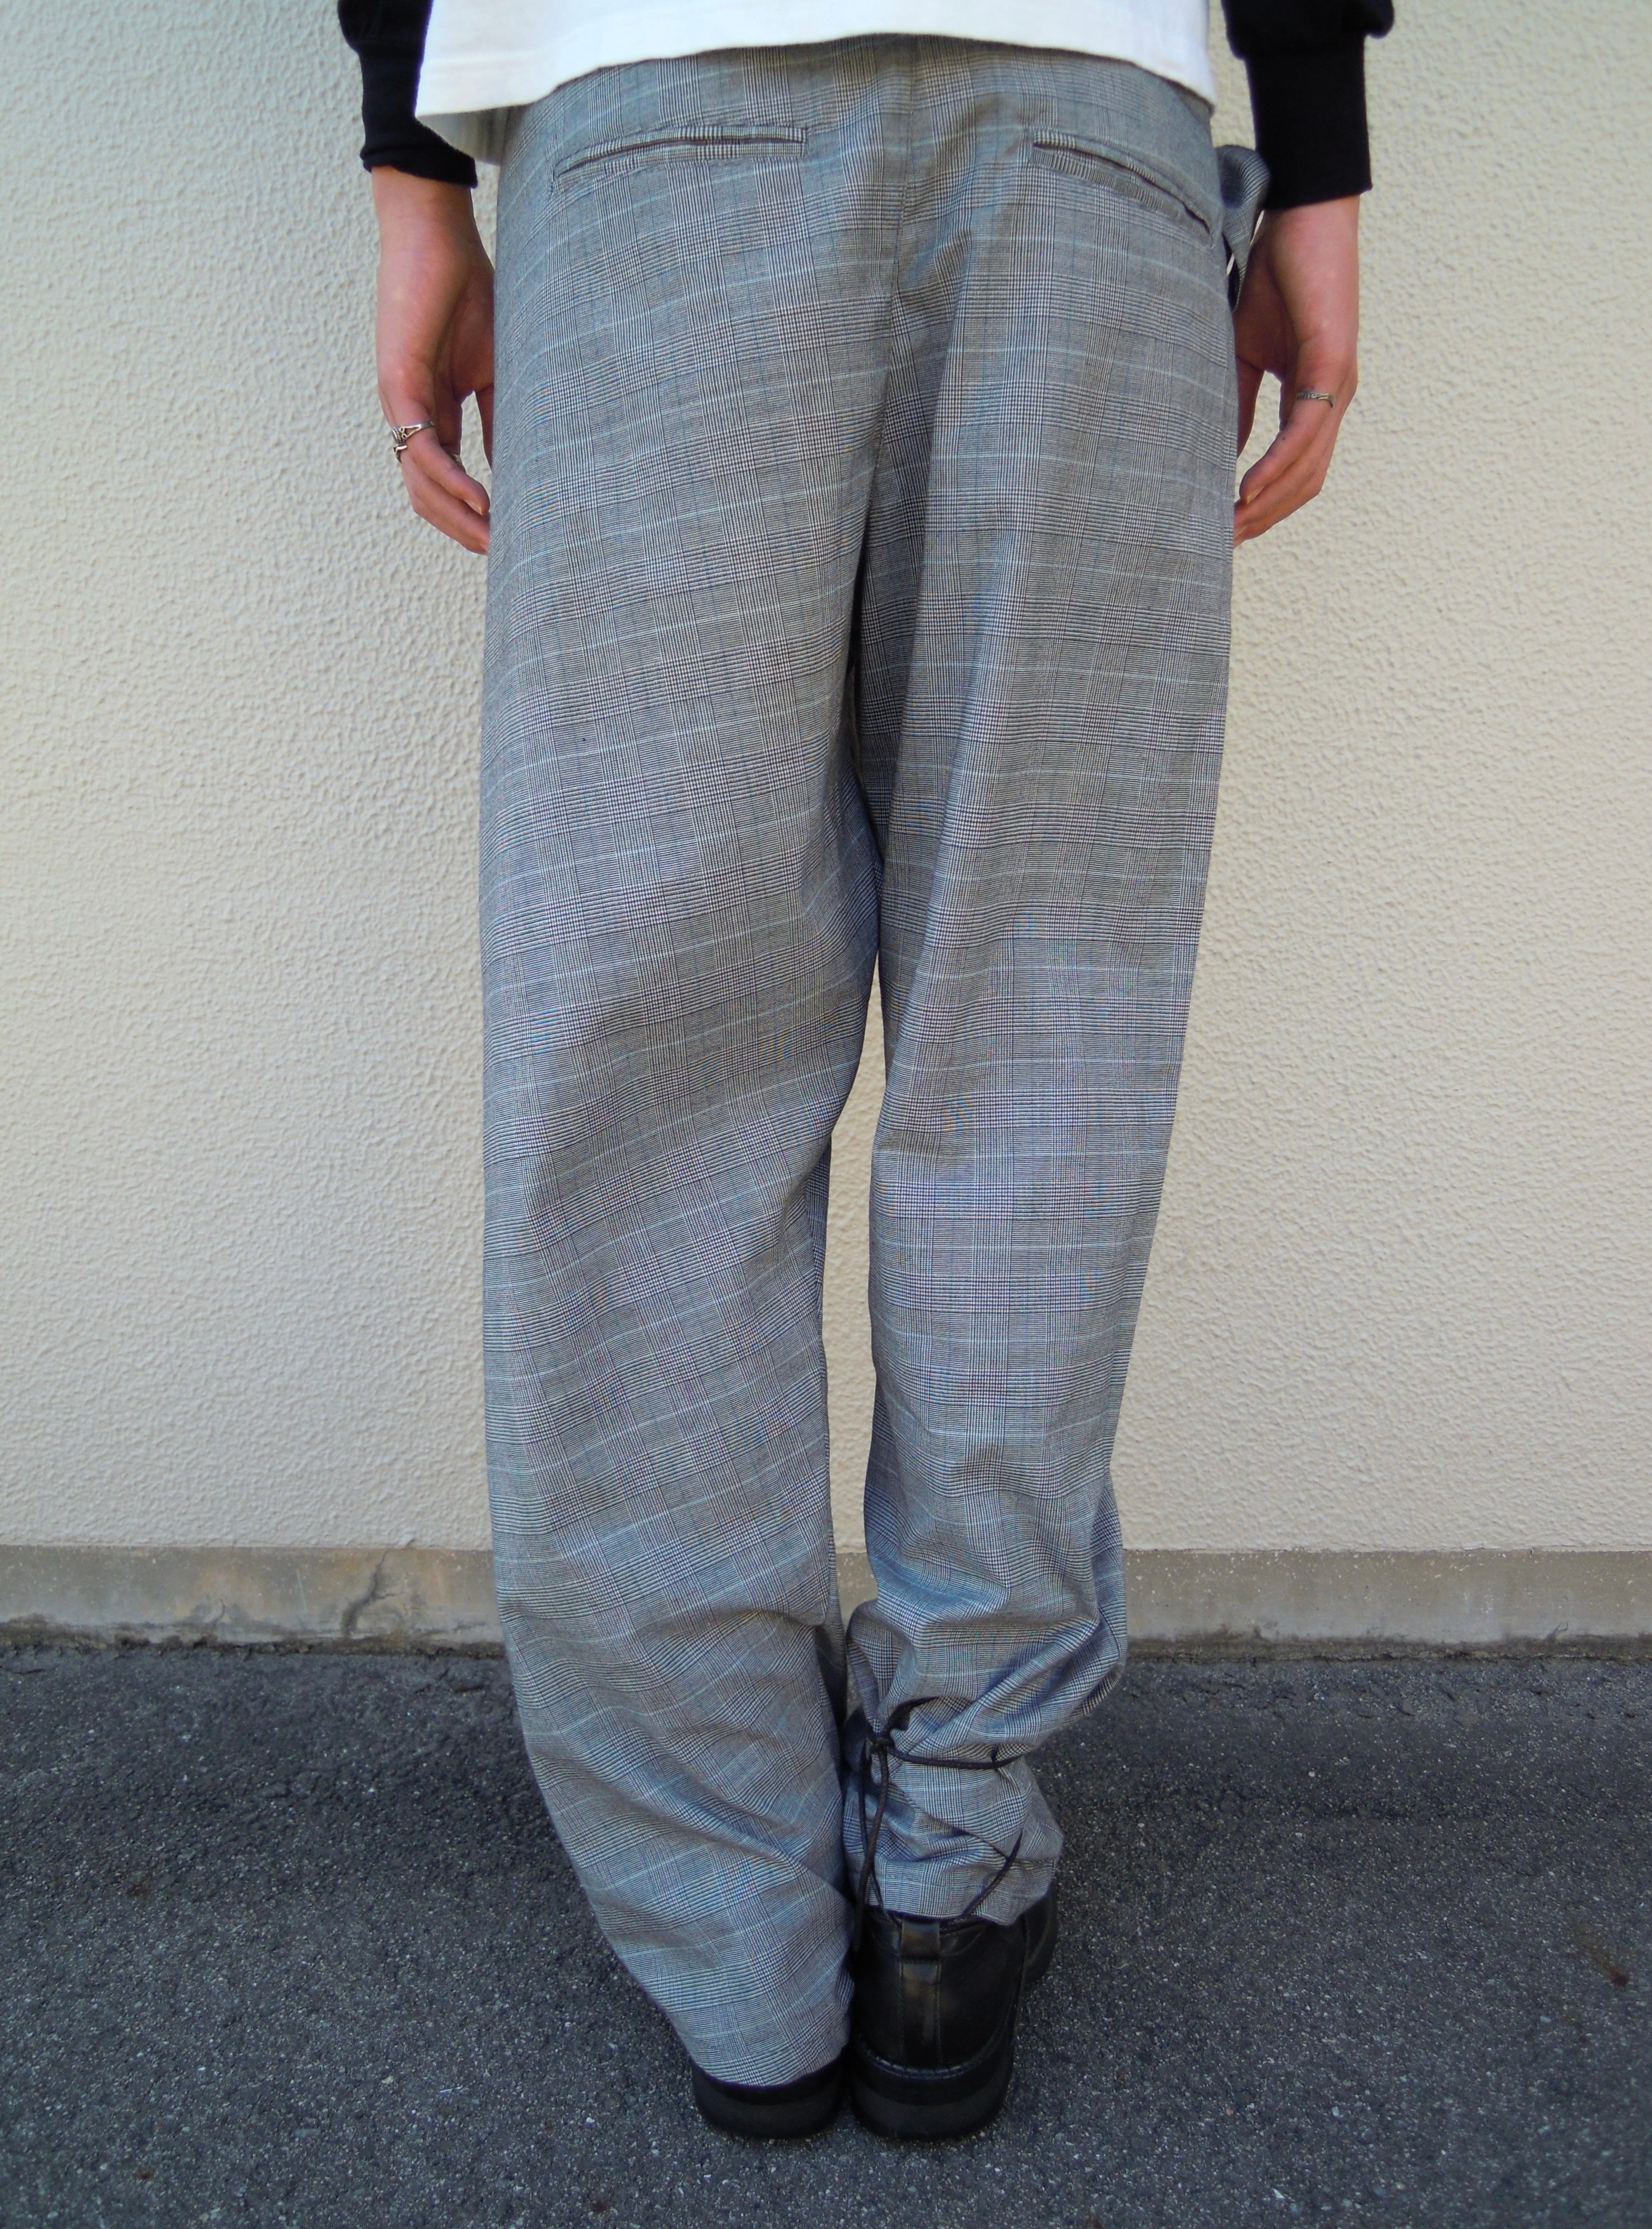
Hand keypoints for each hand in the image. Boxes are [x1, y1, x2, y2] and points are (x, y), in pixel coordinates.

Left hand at [372, 169, 494, 553]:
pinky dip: (451, 481)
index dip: (473, 519)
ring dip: (457, 519)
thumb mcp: (495, 369)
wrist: (437, 235)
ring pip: (421, 484)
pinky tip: (480, 503)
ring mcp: (401, 403)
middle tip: (501, 559)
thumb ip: (501, 420)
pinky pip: (421, 449)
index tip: (507, 544)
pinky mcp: (399, 384)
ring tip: (492, 543)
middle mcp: (411, 416)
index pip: (447, 483)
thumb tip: (515, 472)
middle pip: (429, 497)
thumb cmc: (467, 291)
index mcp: (434, 414)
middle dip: (464, 532)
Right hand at [1231, 195, 1359, 545]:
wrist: (1304, 213)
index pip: (1296, 469)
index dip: (1265, 506)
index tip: (1228, 530)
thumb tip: (1222, 453)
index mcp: (1315, 395)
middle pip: (1306, 482)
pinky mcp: (1332, 363)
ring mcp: (1338, 384)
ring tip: (1231, 529)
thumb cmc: (1277, 272)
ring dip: (1269, 505)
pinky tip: (1249, 490)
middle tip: (1224, 546)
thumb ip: (1237, 403)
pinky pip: (1304, 432)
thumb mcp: (1245, 351)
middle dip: (1265, 519)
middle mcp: (1334, 397)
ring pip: (1308, 467)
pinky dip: (1277, 466)